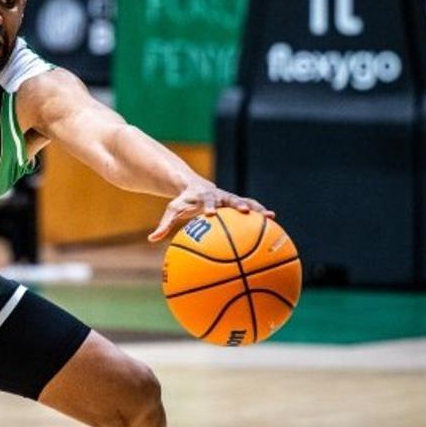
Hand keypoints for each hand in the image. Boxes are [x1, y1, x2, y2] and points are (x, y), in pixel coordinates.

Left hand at [148, 182, 272, 241]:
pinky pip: (252, 208)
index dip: (208, 206)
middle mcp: (218, 196)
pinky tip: (274, 224)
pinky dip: (261, 214)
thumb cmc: (183, 201)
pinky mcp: (237, 203)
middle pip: (230, 198)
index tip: (211, 214)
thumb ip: (164, 224)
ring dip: (257, 209)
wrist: (195, 187)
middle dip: (237, 204)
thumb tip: (151, 239)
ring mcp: (229, 199)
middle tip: (245, 212)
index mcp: (202, 197)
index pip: (205, 200)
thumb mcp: (173, 210)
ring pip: (246, 202)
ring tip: (270, 216)